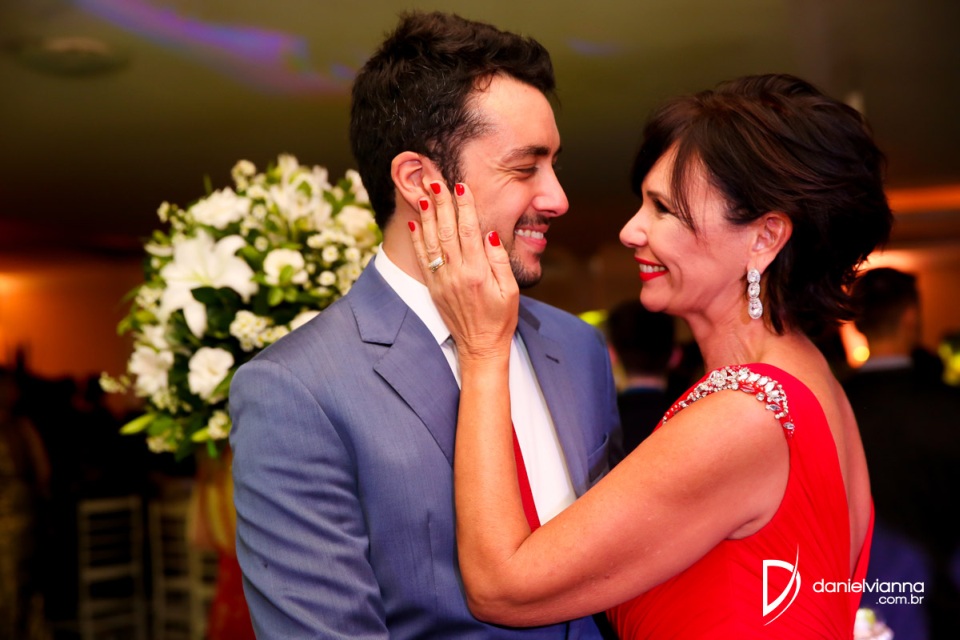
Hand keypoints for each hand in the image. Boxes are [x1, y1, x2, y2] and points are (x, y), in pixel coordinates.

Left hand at [410, 180, 518, 361]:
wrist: (480, 347)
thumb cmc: (500, 319)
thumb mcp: (510, 291)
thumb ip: (499, 261)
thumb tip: (490, 233)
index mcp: (478, 273)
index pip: (469, 231)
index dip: (464, 206)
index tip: (461, 186)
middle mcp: (457, 274)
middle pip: (447, 231)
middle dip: (441, 202)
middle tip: (435, 179)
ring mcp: (442, 281)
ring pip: (431, 241)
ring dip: (426, 215)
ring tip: (421, 192)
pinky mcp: (433, 288)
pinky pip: (423, 259)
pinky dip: (417, 240)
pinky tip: (415, 223)